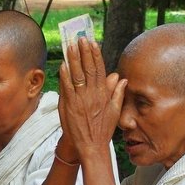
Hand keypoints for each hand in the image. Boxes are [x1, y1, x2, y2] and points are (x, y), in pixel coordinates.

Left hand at [58, 39, 124, 159]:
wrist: (92, 146)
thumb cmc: (102, 129)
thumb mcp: (114, 111)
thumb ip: (116, 93)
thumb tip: (121, 78)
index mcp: (104, 94)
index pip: (100, 70)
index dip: (96, 55)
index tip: (93, 43)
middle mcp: (93, 95)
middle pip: (88, 69)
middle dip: (84, 52)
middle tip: (80, 38)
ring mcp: (81, 100)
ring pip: (77, 75)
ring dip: (74, 59)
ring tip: (70, 46)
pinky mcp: (70, 106)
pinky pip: (67, 88)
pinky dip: (65, 76)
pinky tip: (63, 65)